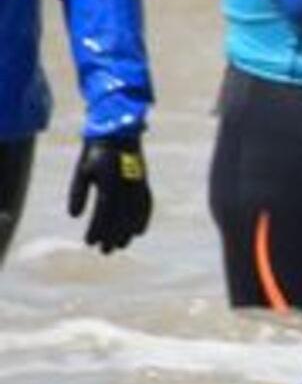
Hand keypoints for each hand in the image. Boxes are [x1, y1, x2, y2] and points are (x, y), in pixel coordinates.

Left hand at [67, 133, 151, 254]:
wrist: (119, 132)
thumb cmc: (95, 152)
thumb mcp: (82, 170)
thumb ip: (78, 192)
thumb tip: (74, 216)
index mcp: (110, 181)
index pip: (104, 212)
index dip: (97, 229)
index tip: (89, 243)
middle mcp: (127, 185)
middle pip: (121, 218)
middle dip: (113, 236)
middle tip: (105, 251)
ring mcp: (139, 184)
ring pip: (135, 214)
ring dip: (128, 232)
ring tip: (121, 246)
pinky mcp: (144, 183)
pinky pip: (146, 206)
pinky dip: (143, 220)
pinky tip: (139, 232)